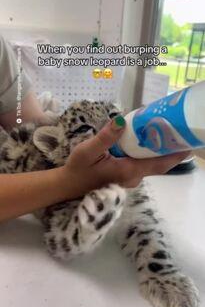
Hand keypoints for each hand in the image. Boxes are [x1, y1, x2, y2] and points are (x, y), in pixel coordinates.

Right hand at [60, 116, 189, 197]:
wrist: (68, 186)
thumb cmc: (77, 169)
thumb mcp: (88, 151)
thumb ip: (105, 137)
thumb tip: (122, 121)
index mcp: (128, 171)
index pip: (159, 164)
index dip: (175, 155)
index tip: (188, 143)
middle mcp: (134, 178)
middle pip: (158, 164)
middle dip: (170, 149)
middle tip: (177, 130)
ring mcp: (131, 179)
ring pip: (151, 165)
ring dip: (159, 150)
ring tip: (166, 131)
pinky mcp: (126, 177)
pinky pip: (143, 165)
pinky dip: (148, 154)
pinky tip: (147, 140)